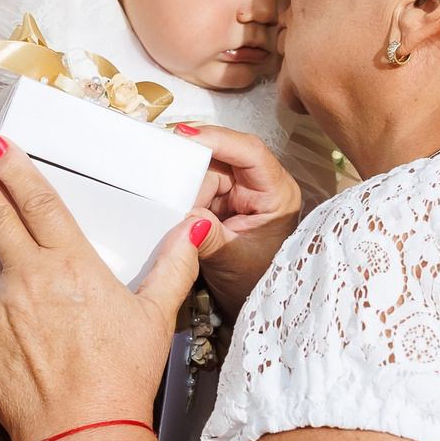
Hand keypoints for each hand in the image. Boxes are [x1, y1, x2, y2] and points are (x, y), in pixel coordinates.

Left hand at [0, 137, 203, 440]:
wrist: (78, 434)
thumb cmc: (120, 378)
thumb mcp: (155, 317)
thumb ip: (174, 266)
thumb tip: (195, 229)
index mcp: (70, 264)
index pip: (37, 201)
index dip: (14, 168)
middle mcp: (27, 278)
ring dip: (8, 272)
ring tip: (39, 304)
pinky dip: (7, 318)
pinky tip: (32, 343)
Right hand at [174, 123, 301, 311]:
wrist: (252, 304)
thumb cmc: (254, 282)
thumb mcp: (230, 260)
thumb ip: (207, 237)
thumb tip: (183, 215)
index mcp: (278, 194)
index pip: (251, 152)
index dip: (218, 139)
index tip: (186, 136)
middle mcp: (262, 184)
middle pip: (223, 157)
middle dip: (192, 166)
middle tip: (161, 170)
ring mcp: (242, 190)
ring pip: (205, 169)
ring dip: (184, 183)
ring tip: (166, 197)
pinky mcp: (224, 197)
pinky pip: (199, 183)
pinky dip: (184, 192)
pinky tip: (171, 200)